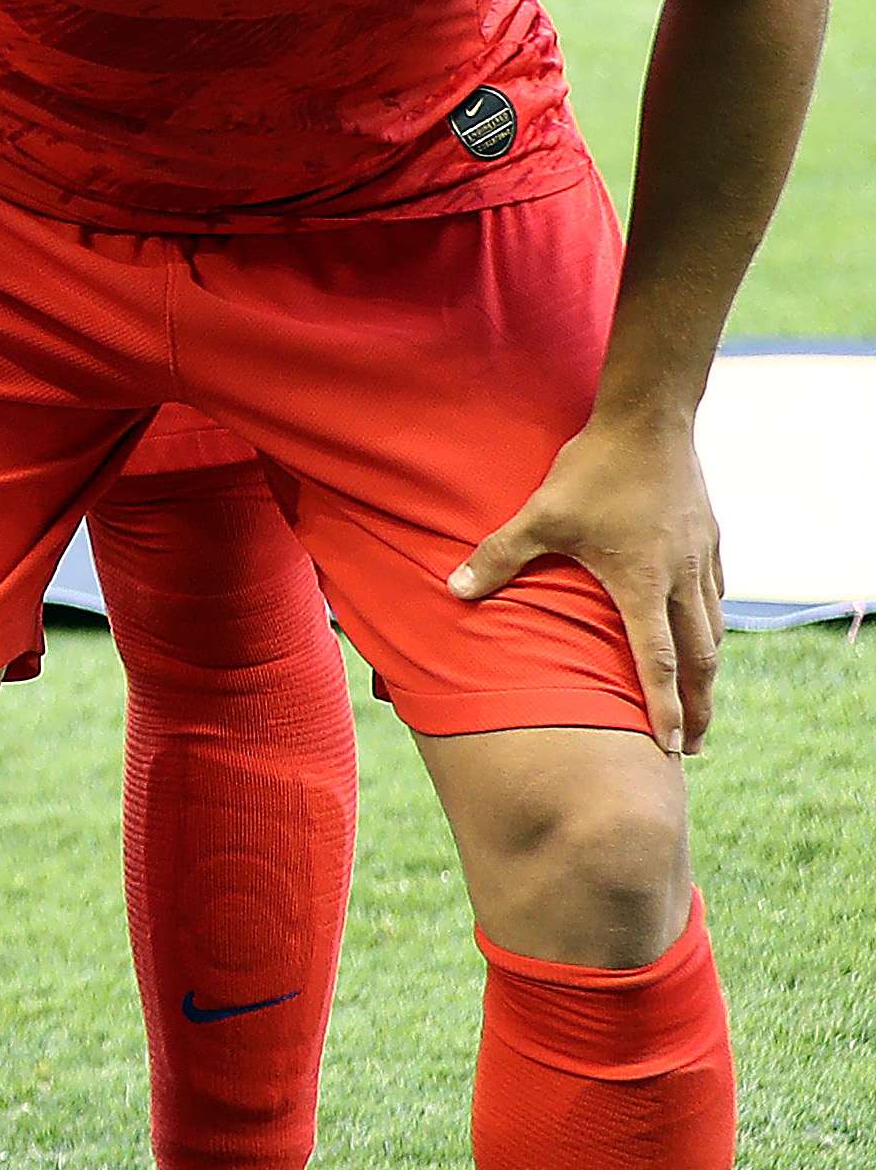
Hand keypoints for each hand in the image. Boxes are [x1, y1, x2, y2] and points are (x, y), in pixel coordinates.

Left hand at [453, 402, 725, 756]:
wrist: (651, 420)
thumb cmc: (593, 469)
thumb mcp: (539, 515)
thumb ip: (498, 557)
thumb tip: (453, 592)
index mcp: (642, 583)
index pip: (656, 661)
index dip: (664, 707)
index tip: (672, 747)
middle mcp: (682, 580)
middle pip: (699, 660)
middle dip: (697, 707)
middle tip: (694, 749)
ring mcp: (702, 561)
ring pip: (713, 632)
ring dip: (707, 673)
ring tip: (700, 704)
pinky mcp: (710, 542)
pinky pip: (716, 599)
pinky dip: (710, 630)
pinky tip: (703, 639)